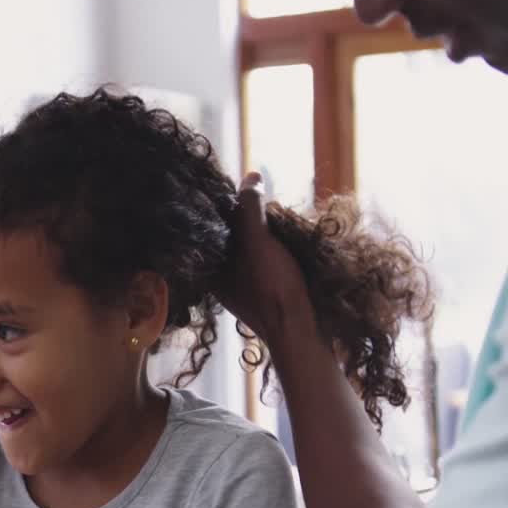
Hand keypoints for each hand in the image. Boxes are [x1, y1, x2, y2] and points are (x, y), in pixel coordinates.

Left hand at [218, 172, 314, 345]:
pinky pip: (264, 259)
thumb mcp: (257, 242)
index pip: (205, 234)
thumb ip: (249, 209)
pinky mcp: (268, 289)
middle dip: (237, 218)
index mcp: (211, 272)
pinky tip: (280, 232)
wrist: (303, 332)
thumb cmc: (273, 289)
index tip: (223, 187)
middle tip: (250, 194)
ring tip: (266, 209)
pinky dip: (270, 244)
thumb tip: (250, 176)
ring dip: (256, 229)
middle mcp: (223, 280)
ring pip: (246, 249)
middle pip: (226, 239)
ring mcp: (246, 286)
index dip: (213, 210)